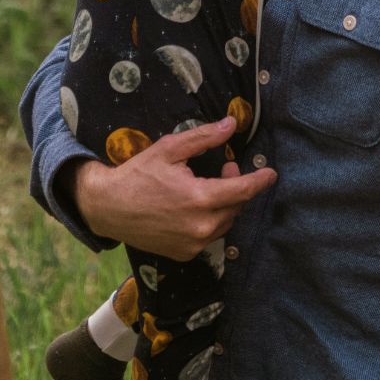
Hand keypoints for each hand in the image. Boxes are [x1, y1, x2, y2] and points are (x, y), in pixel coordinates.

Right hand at [66, 116, 275, 259]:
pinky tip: (195, 206)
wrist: (108, 207)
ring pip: (224, 223)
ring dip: (224, 205)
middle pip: (235, 207)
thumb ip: (204, 138)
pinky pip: (208, 236)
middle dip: (237, 186)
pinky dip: (209, 221)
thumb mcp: (170, 149)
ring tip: (210, 186)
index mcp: (199, 199)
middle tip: (226, 167)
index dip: (259, 181)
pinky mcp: (184, 254)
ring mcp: (192, 245)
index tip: (271, 174)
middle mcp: (200, 227)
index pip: (243, 191)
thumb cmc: (138, 174)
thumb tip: (231, 124)